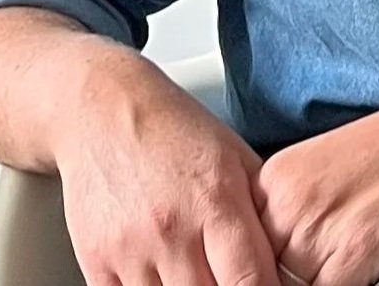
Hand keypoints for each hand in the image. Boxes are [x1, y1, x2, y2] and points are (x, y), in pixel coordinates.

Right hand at [54, 54, 279, 285]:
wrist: (103, 110)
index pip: (251, 282)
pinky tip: (161, 278)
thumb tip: (284, 252)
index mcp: (216, 201)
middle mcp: (173, 231)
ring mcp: (130, 251)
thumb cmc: (174, 128)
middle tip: (229, 276)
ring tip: (196, 273)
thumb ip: (260, 207)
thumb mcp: (234, 155)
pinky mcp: (94, 264)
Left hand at [255, 76, 378, 285]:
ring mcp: (313, 231)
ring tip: (353, 263)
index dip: (262, 272)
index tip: (277, 273)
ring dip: (320, 283)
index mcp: (272, 181)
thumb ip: (294, 222)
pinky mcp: (352, 255)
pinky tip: (370, 273)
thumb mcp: (329, 176)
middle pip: (264, 275)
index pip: (245, 256)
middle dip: (286, 280)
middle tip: (330, 262)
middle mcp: (282, 204)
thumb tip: (277, 268)